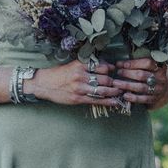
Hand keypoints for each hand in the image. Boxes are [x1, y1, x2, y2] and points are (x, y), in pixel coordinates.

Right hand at [32, 59, 152, 107]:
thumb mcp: (72, 65)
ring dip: (115, 92)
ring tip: (122, 92)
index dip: (111, 68)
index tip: (116, 70)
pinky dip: (108, 102)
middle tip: (123, 83)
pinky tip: (116, 102)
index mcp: (80, 65)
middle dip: (116, 81)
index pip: (102, 66)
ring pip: (103, 90)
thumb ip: (87, 66)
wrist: (43, 84)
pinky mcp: (78, 99)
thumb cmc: (58, 74)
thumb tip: (104, 67)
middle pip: (105, 78)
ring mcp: (80, 88)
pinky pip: (97, 100)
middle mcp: (81, 75)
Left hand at [116, 58, 167, 109]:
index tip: (121, 64)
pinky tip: (125, 95)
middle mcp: (160, 78)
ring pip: (141, 87)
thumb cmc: (152, 75)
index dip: (133, 63)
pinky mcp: (154, 99)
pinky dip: (133, 97)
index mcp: (159, 67)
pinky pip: (143, 99)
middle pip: (142, 75)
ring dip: (127, 85)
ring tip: (116, 84)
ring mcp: (158, 89)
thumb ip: (138, 64)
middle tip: (118, 72)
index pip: (147, 63)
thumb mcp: (149, 67)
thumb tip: (120, 63)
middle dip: (128, 73)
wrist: (163, 90)